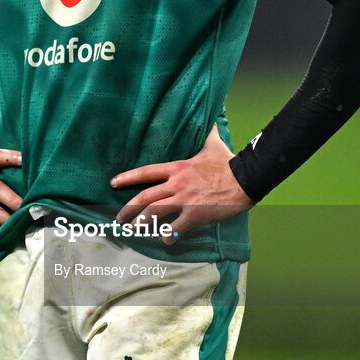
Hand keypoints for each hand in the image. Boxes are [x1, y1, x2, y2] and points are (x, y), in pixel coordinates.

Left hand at [110, 124, 254, 243]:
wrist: (245, 178)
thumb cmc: (229, 162)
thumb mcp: (213, 144)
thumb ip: (208, 133)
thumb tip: (211, 119)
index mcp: (177, 168)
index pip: (146, 172)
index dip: (128, 177)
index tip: (114, 182)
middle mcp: (177, 184)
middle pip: (145, 197)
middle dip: (129, 208)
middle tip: (120, 217)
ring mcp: (185, 200)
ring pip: (155, 212)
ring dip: (142, 223)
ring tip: (135, 230)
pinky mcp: (195, 214)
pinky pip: (176, 228)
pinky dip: (168, 235)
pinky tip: (165, 240)